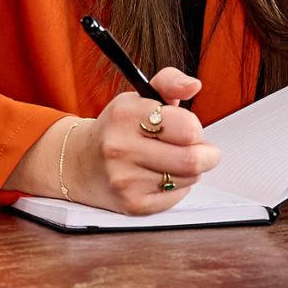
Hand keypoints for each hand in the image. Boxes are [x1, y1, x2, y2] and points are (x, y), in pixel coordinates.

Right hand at [67, 67, 220, 215]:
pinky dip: (178, 187)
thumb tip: (193, 85)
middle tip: (201, 149)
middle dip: (206, 154)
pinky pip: (176, 197)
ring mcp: (125, 179)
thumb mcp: (139, 97)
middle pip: (192, 159)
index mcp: (125, 114)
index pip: (187, 127)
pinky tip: (161, 176)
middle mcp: (121, 147)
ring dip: (191, 170)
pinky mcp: (132, 204)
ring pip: (188, 179)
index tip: (189, 128)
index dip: (195, 127)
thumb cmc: (118, 128)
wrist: (81, 163)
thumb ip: (170, 82)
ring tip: (174, 160)